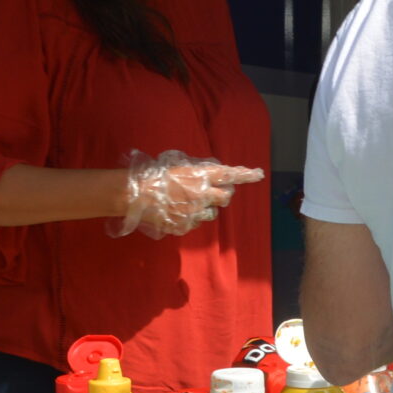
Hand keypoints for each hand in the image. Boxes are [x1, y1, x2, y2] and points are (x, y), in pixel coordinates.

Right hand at [116, 151, 266, 239]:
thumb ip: (198, 171)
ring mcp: (195, 212)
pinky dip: (190, 219)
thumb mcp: (178, 166)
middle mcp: (203, 194)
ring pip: (212, 213)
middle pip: (226, 196)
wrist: (134, 195)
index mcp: (201, 176)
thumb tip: (211, 174)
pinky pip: (195, 223)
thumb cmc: (153, 175)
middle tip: (211, 192)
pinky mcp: (186, 226)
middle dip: (222, 194)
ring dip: (205, 208)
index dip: (246, 174)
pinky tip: (177, 212)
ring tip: (186, 202)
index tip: (258, 174)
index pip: (230, 174)